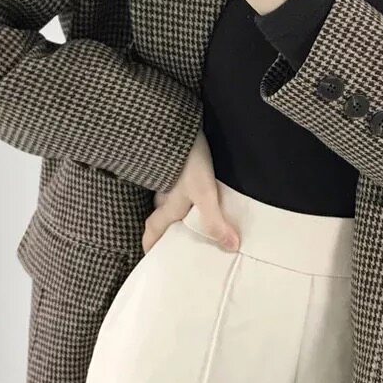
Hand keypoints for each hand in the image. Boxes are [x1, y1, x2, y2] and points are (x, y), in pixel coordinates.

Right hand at [142, 128, 240, 254]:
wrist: (177, 126)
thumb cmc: (187, 163)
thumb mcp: (203, 194)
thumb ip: (215, 221)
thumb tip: (231, 247)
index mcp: (167, 207)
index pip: (153, 231)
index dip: (151, 245)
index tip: (152, 256)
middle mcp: (162, 193)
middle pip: (160, 215)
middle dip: (165, 228)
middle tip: (177, 238)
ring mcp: (167, 176)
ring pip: (167, 198)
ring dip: (175, 207)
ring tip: (192, 215)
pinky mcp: (175, 160)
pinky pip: (176, 181)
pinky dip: (183, 188)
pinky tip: (195, 187)